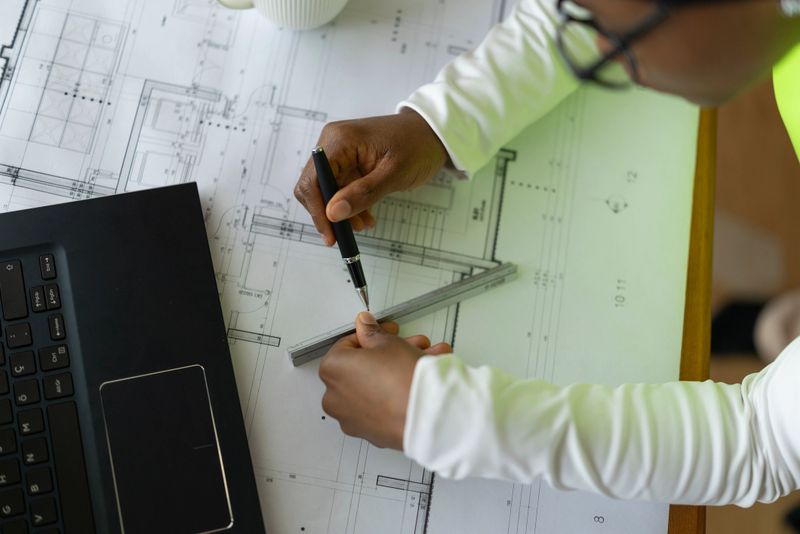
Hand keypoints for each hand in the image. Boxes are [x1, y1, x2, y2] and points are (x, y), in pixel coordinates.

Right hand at [294, 109, 447, 245]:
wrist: (432, 133)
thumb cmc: (417, 145)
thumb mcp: (394, 173)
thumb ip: (363, 194)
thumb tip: (333, 213)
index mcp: (339, 140)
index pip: (314, 179)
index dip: (318, 210)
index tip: (331, 234)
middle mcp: (333, 143)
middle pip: (315, 186)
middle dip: (330, 213)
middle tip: (347, 234)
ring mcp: (339, 153)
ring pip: (328, 191)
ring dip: (341, 212)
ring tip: (363, 224)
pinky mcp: (347, 162)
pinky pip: (340, 188)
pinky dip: (349, 204)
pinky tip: (365, 216)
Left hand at [319, 312, 451, 448]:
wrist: (426, 417)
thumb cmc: (403, 382)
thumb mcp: (389, 343)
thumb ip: (372, 332)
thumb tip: (365, 326)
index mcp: (332, 369)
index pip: (348, 344)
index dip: (372, 334)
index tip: (387, 331)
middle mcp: (335, 397)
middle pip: (364, 366)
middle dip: (391, 352)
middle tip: (409, 345)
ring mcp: (351, 417)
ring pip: (376, 385)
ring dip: (399, 370)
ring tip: (426, 361)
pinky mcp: (370, 432)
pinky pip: (382, 404)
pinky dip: (397, 391)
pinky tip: (419, 381)